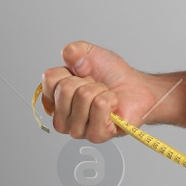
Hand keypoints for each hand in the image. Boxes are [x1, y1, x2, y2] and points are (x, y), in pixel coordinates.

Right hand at [39, 40, 157, 143]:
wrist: (136, 87)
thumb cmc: (111, 75)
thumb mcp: (89, 53)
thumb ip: (72, 50)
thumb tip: (71, 59)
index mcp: (54, 101)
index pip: (50, 79)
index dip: (69, 70)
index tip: (81, 75)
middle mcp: (62, 119)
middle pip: (64, 89)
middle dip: (86, 81)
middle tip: (96, 86)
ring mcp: (78, 130)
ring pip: (83, 96)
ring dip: (100, 90)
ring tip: (105, 96)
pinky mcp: (96, 135)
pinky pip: (99, 105)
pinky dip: (110, 98)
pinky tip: (113, 106)